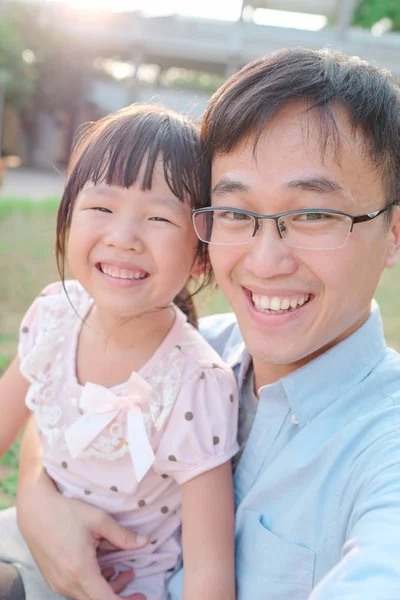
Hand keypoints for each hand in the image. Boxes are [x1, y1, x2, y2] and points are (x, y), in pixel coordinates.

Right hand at [17, 480, 147, 599]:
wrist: (35, 509)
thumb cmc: (66, 512)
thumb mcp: (98, 520)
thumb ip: (122, 536)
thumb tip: (145, 542)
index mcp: (80, 570)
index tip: (141, 597)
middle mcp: (66, 583)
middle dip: (119, 595)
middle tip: (135, 583)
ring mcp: (57, 583)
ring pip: (87, 596)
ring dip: (106, 588)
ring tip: (122, 571)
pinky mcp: (53, 578)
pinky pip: (76, 589)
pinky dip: (93, 584)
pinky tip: (104, 569)